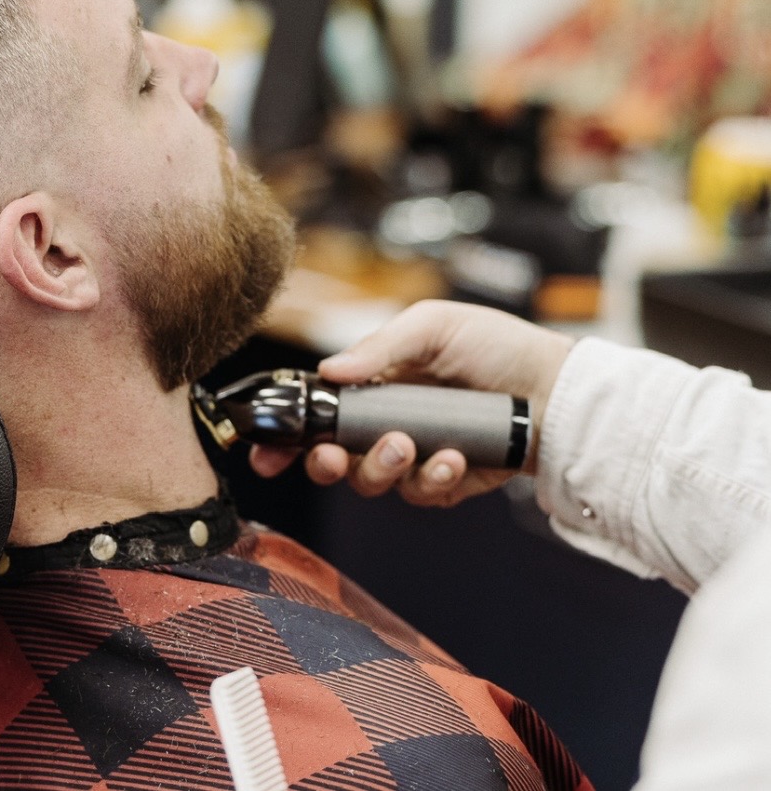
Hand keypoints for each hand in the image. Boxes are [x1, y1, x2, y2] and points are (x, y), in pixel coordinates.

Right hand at [249, 299, 572, 505]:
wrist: (555, 388)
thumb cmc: (496, 345)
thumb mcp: (433, 326)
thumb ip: (378, 347)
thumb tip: (328, 370)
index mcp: (372, 384)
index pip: (315, 413)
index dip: (284, 436)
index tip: (266, 453)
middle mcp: (385, 423)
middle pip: (332, 458)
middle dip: (325, 463)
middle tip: (335, 454)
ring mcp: (415, 456)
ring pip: (373, 482)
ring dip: (383, 468)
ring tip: (411, 445)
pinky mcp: (446, 482)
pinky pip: (422, 496)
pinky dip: (434, 479)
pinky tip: (455, 457)